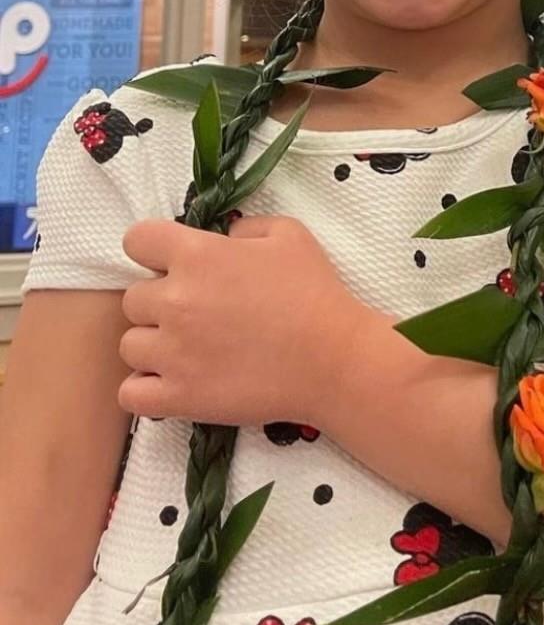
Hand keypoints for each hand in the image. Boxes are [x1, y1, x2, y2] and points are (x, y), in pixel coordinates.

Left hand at [118, 216, 379, 426]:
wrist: (332, 359)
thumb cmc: (314, 292)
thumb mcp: (289, 234)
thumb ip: (245, 227)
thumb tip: (223, 237)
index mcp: (197, 255)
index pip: (137, 240)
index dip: (154, 250)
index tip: (175, 263)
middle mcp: (174, 301)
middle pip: (133, 298)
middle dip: (161, 301)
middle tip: (200, 312)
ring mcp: (170, 353)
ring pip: (130, 345)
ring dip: (155, 345)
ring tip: (192, 350)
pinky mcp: (176, 397)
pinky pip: (130, 393)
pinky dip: (147, 388)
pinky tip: (176, 381)